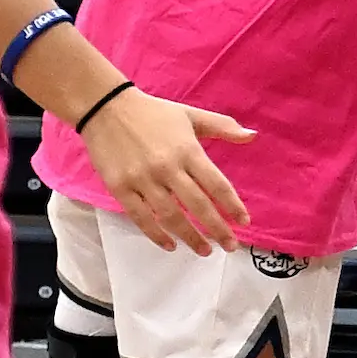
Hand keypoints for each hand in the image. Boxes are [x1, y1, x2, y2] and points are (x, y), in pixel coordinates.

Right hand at [78, 89, 254, 253]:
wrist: (104, 107)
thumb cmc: (153, 113)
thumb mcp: (191, 115)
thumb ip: (223, 126)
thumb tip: (252, 136)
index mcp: (188, 151)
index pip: (217, 184)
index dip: (233, 206)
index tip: (244, 222)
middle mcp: (167, 167)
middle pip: (197, 205)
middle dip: (217, 229)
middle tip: (231, 246)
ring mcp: (142, 179)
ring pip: (170, 216)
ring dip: (190, 237)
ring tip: (205, 250)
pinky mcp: (119, 187)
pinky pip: (140, 217)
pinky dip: (155, 234)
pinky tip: (170, 245)